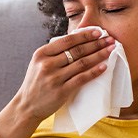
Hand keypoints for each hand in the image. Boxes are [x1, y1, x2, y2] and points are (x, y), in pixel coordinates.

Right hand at [0, 29, 114, 137]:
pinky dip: (94, 72)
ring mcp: (54, 78)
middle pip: (77, 50)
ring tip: (110, 50)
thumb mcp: (38, 63)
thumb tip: (78, 40)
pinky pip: (81, 79)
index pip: (67, 41)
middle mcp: (47, 64)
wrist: (27, 106)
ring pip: (81, 63)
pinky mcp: (61, 91)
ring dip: (99, 55)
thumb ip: (54, 53)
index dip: (84, 35)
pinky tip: (103, 67)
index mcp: (41, 54)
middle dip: (96, 44)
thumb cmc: (36, 83)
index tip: (98, 32)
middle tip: (109, 39)